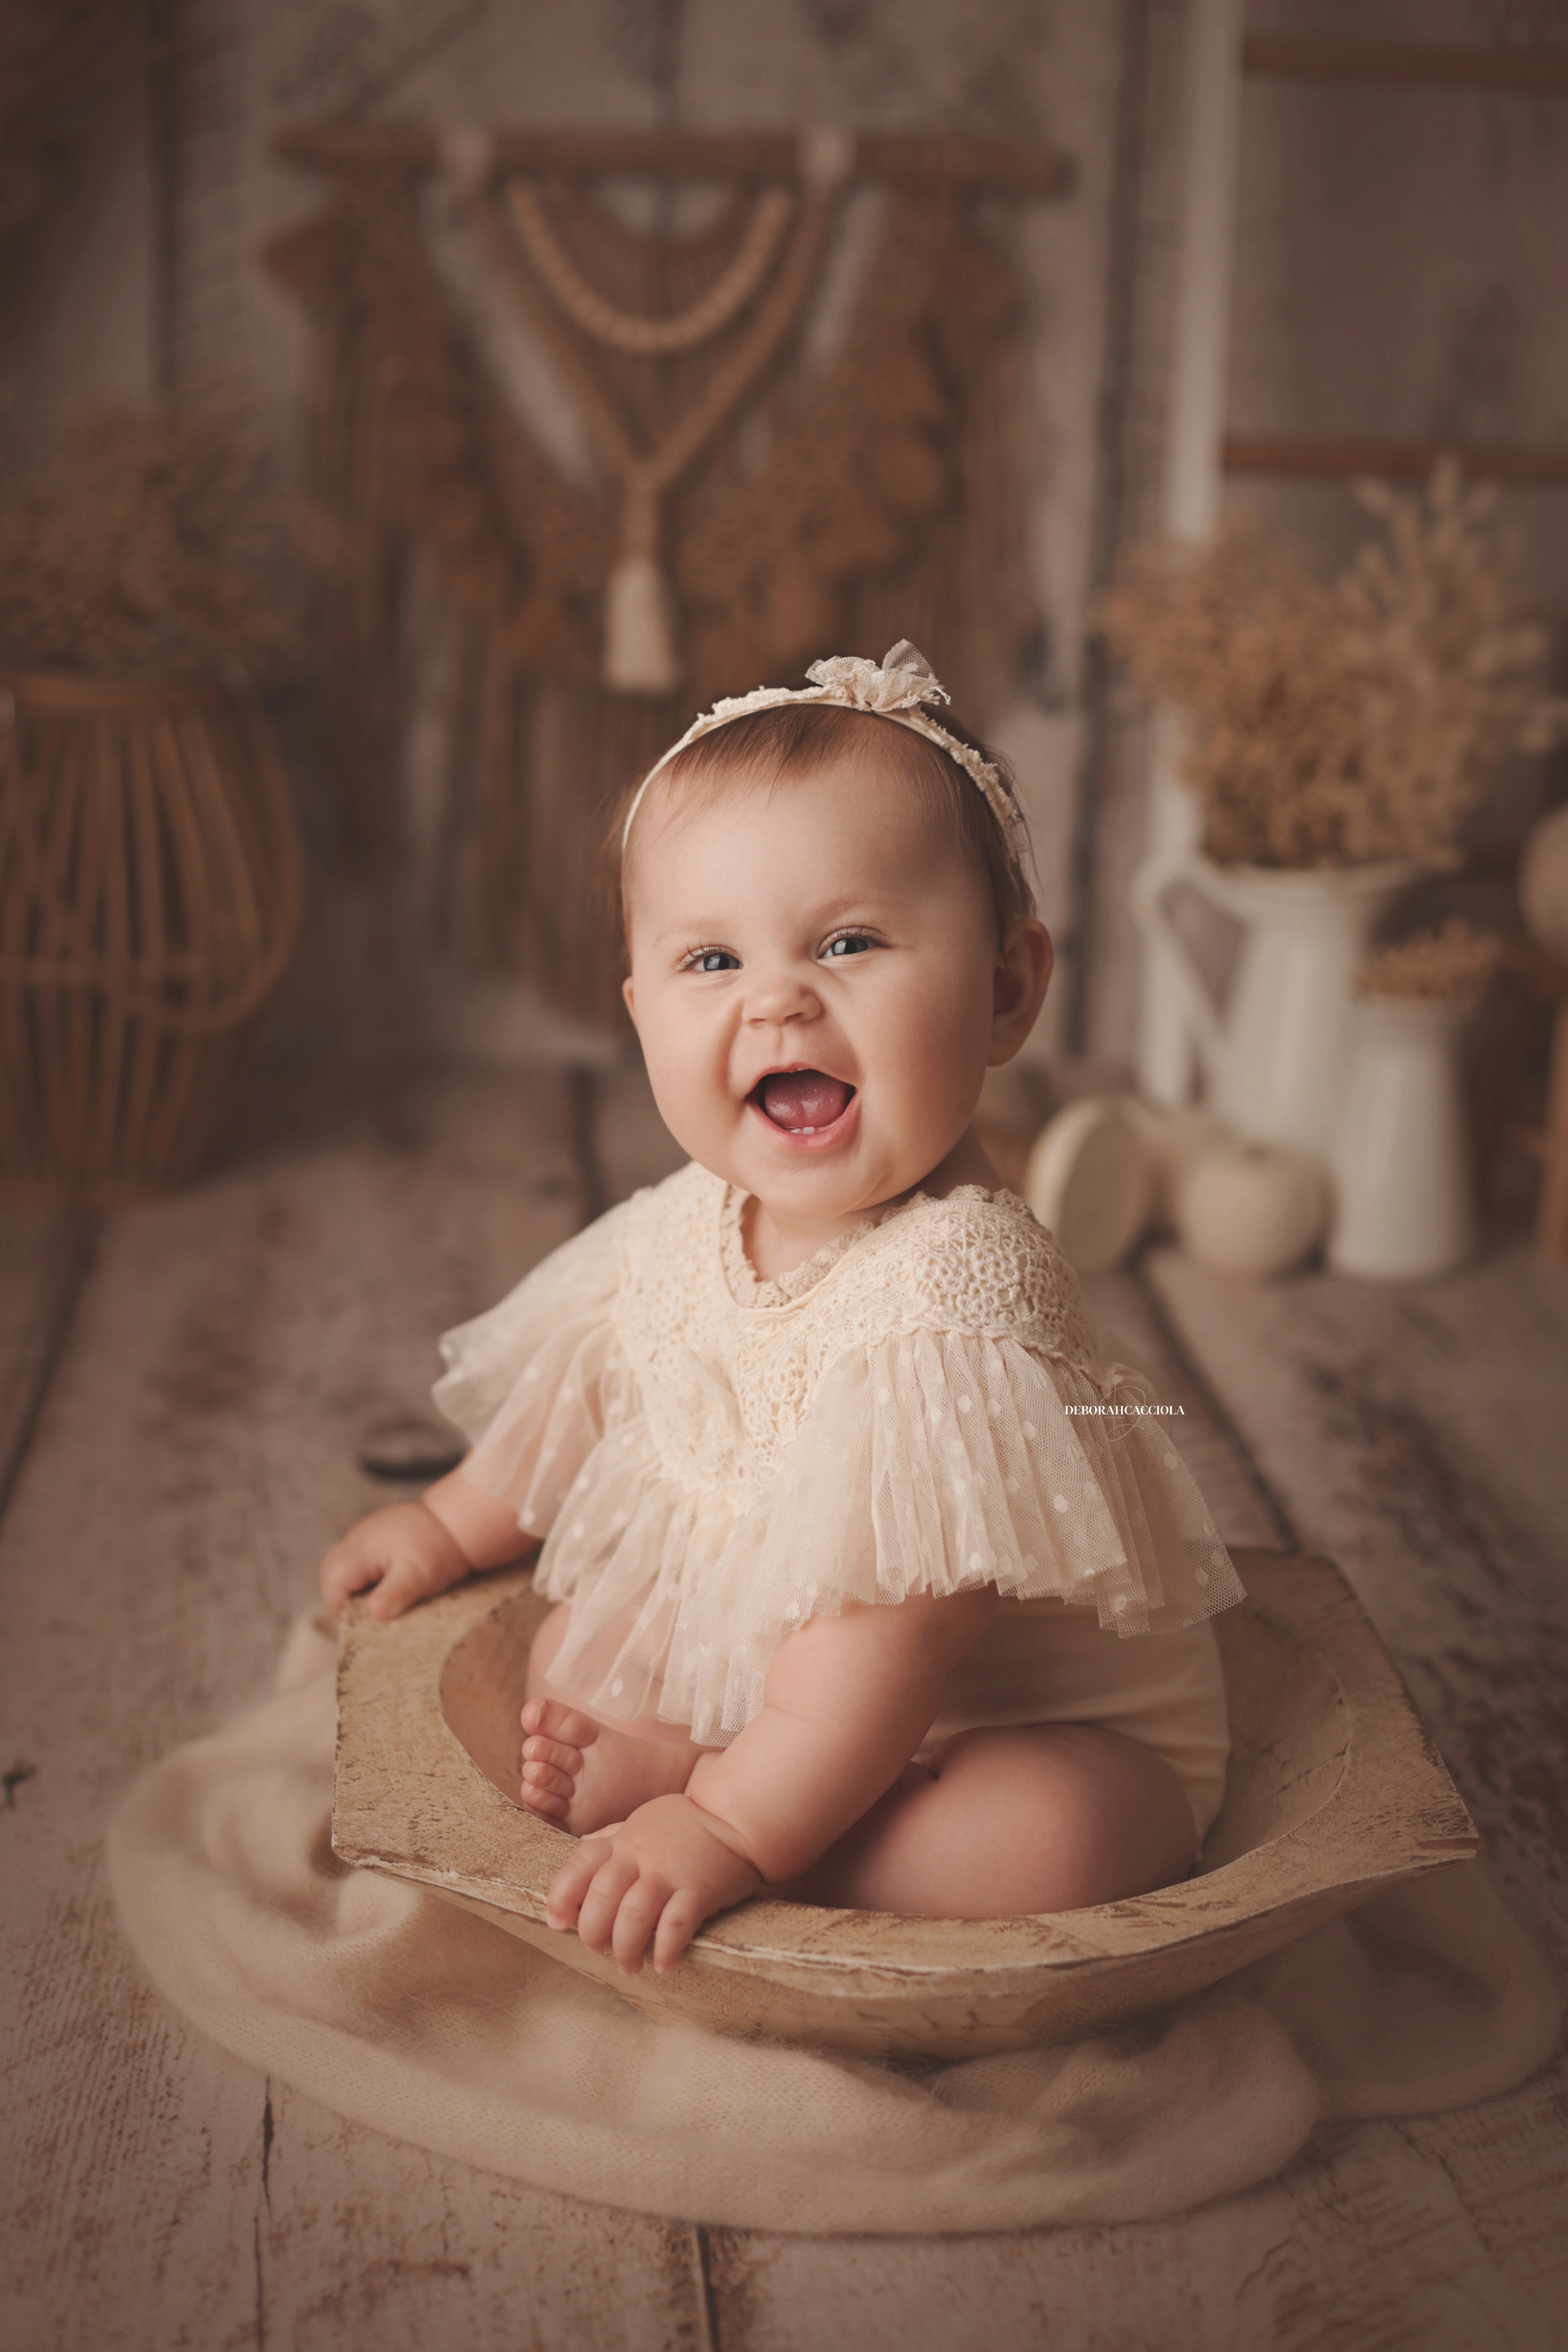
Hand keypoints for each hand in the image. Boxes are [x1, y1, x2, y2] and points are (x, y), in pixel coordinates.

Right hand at [318, 1501, 468, 1618]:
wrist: (457, 1520)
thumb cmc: (439, 1549)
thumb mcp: (421, 1575)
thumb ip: (396, 1592)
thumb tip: (375, 1613)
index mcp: (361, 1548)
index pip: (332, 1585)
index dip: (342, 1609)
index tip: (366, 1621)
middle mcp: (355, 1538)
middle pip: (330, 1575)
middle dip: (343, 1598)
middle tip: (370, 1613)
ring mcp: (362, 1535)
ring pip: (340, 1568)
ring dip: (352, 1588)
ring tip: (379, 1598)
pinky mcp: (372, 1537)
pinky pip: (355, 1561)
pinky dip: (363, 1577)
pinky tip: (386, 1583)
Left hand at [546, 1793, 761, 1976]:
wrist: (736, 1816)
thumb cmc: (686, 1823)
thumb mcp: (642, 1821)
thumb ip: (613, 1837)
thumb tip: (583, 1849)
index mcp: (623, 1841)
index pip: (580, 1865)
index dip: (562, 1896)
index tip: (557, 1922)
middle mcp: (640, 1856)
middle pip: (602, 1896)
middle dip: (592, 1931)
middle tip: (599, 1949)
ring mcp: (669, 1873)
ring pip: (633, 1915)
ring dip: (625, 1948)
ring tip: (629, 1966)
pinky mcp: (699, 1890)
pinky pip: (676, 1925)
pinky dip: (665, 1950)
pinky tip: (664, 1965)